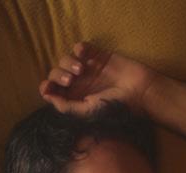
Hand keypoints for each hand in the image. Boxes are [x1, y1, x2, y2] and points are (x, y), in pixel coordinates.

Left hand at [39, 42, 154, 114]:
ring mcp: (88, 68)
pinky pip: (81, 47)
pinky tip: (85, 54)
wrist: (139, 92)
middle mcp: (78, 83)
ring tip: (81, 70)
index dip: (47, 87)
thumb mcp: (88, 112)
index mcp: (74, 98)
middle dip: (58, 75)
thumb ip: (67, 107)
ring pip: (65, 59)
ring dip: (68, 63)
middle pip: (56, 73)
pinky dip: (79, 48)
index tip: (48, 88)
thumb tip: (48, 97)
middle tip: (70, 80)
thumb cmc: (115, 106)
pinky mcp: (97, 56)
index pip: (53, 91)